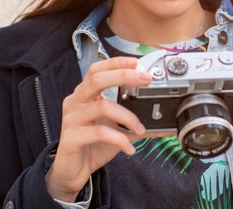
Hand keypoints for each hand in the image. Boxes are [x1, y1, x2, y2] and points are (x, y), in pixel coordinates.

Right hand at [45, 56, 154, 201]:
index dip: (116, 63)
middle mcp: (76, 102)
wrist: (72, 171)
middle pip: (97, 79)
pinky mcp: (71, 136)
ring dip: (128, 117)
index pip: (97, 70)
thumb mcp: (115, 129)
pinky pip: (100, 132)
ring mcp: (72, 118)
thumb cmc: (92, 145)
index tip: (136, 62)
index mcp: (85, 95)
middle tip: (145, 79)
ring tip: (140, 129)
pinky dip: (120, 139)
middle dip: (124, 75)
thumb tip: (161, 122)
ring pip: (103, 107)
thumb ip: (133, 121)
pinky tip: (129, 148)